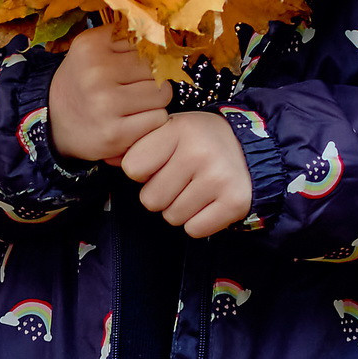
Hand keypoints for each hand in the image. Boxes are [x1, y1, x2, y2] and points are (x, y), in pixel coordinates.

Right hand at [48, 24, 170, 162]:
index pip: (145, 43)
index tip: (127, 69)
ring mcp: (106, 105)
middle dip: (150, 80)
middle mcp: (96, 72)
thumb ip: (124, 36)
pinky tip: (134, 122)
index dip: (142, 58)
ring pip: (162, 94)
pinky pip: (158, 119)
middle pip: (156, 69)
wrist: (53, 122)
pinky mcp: (115, 133)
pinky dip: (151, 122)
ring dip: (154, 102)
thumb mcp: (92, 48)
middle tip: (130, 90)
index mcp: (91, 46)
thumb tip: (165, 36)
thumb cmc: (82, 82)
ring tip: (133, 106)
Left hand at [119, 109, 254, 235]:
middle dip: (161, 193)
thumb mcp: (168, 131)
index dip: (143, 170)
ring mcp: (219, 178)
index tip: (161, 161)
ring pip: (171, 217)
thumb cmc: (197, 142)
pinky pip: (194, 230)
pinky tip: (209, 202)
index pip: (133, 168)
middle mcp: (199, 152)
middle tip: (181, 178)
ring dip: (179, 208)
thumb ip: (136, 146)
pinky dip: (198, 222)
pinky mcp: (234, 202)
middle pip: (150, 199)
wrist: (249, 150)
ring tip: (196, 188)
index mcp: (178, 129)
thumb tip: (107, 159)